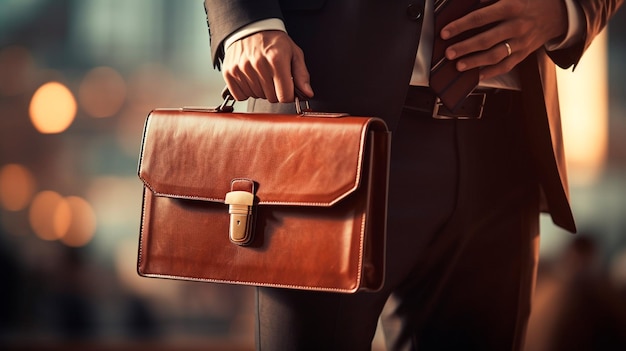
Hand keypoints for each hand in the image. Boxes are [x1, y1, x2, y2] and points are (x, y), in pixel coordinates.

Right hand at [222, 30, 313, 102]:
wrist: (250, 28)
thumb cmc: (273, 41)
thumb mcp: (293, 53)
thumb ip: (302, 75)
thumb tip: (307, 93)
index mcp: (276, 60)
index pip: (285, 96)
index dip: (288, 95)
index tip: (287, 88)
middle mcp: (258, 65)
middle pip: (271, 98)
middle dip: (275, 91)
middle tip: (273, 77)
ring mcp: (242, 69)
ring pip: (257, 97)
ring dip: (261, 90)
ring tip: (261, 74)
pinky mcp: (230, 72)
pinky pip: (241, 96)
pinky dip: (246, 91)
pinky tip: (250, 78)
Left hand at [440, 0, 568, 79]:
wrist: (558, 13)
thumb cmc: (529, 1)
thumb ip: (490, 0)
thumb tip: (469, 5)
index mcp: (511, 7)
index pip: (481, 17)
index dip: (461, 25)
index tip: (445, 32)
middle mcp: (517, 26)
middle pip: (487, 40)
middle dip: (465, 47)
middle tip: (448, 53)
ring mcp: (521, 42)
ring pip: (495, 56)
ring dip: (475, 62)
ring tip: (458, 66)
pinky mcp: (524, 54)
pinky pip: (506, 66)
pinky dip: (491, 73)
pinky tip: (477, 76)